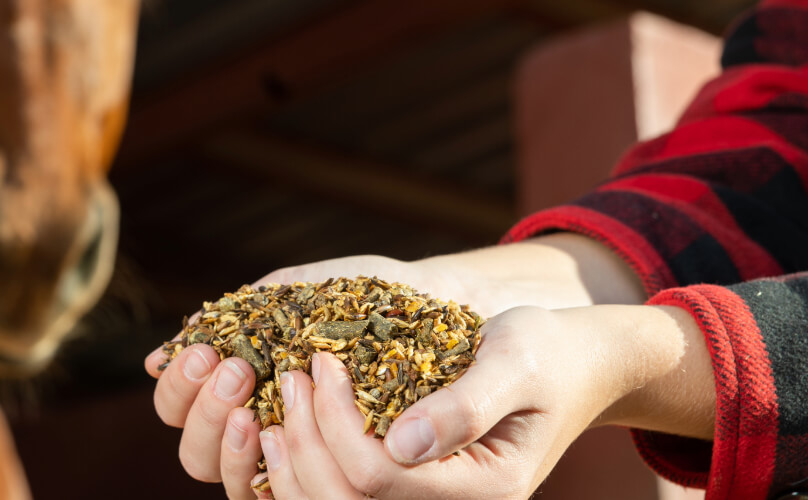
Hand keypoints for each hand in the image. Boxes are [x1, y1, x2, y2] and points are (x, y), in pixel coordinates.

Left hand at [144, 234, 646, 497]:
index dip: (333, 422)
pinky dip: (296, 467)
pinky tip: (276, 427)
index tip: (320, 361)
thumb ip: (465, 404)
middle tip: (289, 376)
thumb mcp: (517, 362)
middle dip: (301, 440)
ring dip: (287, 460)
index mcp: (482, 491)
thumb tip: (401, 443)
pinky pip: (336, 493)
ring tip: (272, 404)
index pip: (376, 478)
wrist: (567, 366)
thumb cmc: (545, 352)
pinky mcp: (402, 488)